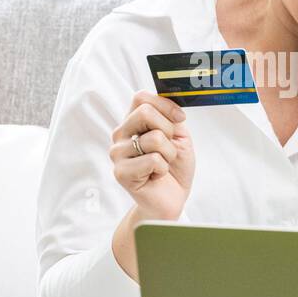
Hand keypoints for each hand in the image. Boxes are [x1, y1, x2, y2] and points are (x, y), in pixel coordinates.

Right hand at [108, 91, 194, 221]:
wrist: (171, 199)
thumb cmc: (174, 169)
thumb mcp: (179, 137)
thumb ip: (172, 118)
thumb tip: (172, 101)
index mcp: (132, 122)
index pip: (141, 97)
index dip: (164, 105)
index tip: (179, 119)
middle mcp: (121, 134)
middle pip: (145, 112)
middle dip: (168, 131)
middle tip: (168, 149)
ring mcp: (118, 153)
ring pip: (154, 138)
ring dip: (169, 154)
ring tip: (163, 165)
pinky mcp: (121, 172)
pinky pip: (153, 160)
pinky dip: (163, 169)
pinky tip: (156, 176)